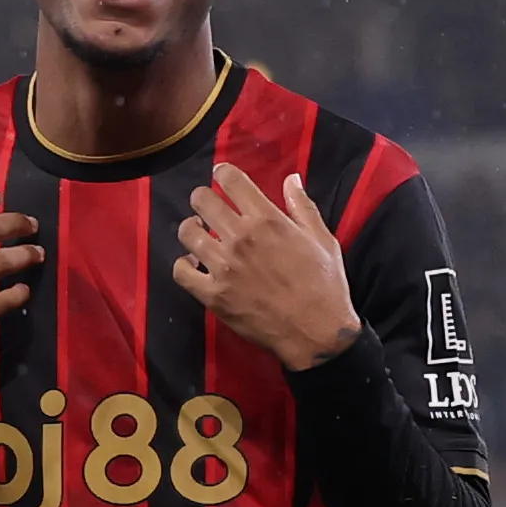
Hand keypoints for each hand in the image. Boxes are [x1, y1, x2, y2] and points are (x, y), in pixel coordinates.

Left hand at [173, 166, 361, 368]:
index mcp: (267, 220)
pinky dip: (183, 264)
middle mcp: (240, 238)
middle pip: (202, 201)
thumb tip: (291, 178)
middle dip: (203, 198)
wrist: (316, 332)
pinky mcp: (213, 295)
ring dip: (192, 228)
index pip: (230, 180)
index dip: (222, 174)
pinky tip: (193, 263)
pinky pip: (181, 272)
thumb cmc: (324, 284)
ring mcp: (223, 267)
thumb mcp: (322, 238)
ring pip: (187, 233)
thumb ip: (302, 206)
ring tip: (199, 233)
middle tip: (208, 206)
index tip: (222, 177)